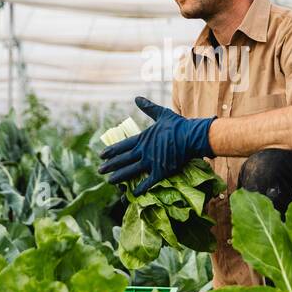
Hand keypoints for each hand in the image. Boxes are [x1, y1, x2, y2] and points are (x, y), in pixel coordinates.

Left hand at [98, 97, 214, 193]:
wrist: (192, 137)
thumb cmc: (178, 125)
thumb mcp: (161, 114)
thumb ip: (148, 107)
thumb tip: (137, 98)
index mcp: (143, 139)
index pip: (122, 146)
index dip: (111, 151)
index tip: (101, 155)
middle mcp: (144, 151)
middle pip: (123, 160)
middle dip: (110, 165)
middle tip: (100, 170)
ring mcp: (152, 162)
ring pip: (132, 171)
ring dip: (119, 177)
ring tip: (109, 181)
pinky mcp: (162, 171)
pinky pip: (149, 182)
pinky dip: (141, 188)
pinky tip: (133, 193)